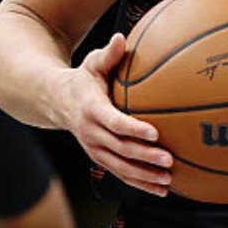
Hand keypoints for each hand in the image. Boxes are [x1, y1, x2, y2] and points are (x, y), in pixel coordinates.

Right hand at [57, 32, 171, 195]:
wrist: (58, 102)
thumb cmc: (84, 79)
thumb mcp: (92, 63)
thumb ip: (108, 54)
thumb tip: (121, 37)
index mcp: (91, 109)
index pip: (113, 122)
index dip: (133, 129)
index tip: (154, 133)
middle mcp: (91, 133)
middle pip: (119, 148)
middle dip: (144, 156)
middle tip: (169, 160)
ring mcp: (95, 149)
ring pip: (120, 167)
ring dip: (144, 176)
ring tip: (168, 180)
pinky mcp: (100, 159)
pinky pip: (121, 174)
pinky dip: (140, 184)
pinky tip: (161, 190)